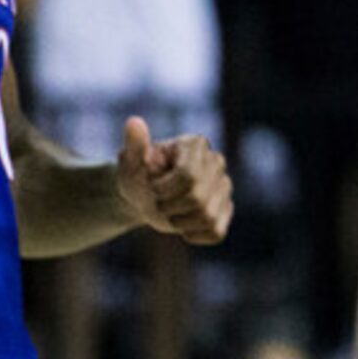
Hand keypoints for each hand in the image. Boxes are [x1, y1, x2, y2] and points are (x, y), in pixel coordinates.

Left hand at [115, 119, 231, 244]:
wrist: (145, 194)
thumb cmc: (137, 174)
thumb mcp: (131, 161)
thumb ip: (134, 144)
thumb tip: (133, 122)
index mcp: (196, 144)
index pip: (190, 177)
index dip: (166, 191)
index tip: (152, 190)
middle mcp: (216, 162)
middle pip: (198, 199)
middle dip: (170, 208)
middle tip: (158, 203)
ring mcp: (224, 186)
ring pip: (208, 217)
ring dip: (180, 223)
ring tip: (169, 214)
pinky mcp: (226, 208)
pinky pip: (216, 232)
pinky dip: (196, 236)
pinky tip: (183, 228)